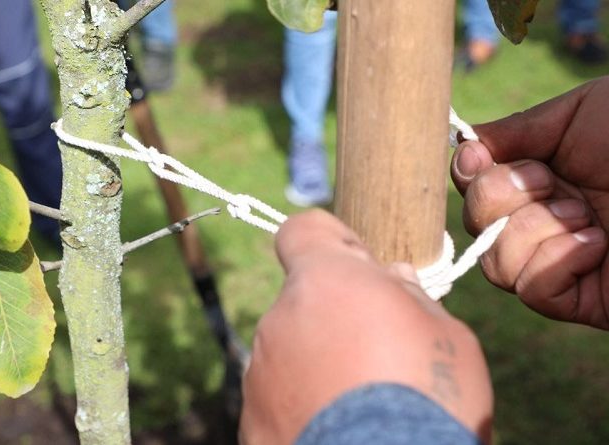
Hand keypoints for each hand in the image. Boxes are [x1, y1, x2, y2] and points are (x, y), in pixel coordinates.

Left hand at [240, 210, 491, 444]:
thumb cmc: (430, 399)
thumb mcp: (446, 336)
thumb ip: (410, 297)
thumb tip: (392, 277)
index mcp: (325, 282)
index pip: (301, 231)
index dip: (329, 240)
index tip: (357, 263)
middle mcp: (280, 318)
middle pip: (304, 300)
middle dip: (335, 315)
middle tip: (378, 352)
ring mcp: (259, 371)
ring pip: (290, 350)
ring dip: (318, 363)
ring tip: (362, 403)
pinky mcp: (251, 420)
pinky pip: (278, 398)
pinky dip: (303, 406)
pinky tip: (338, 430)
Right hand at [451, 78, 608, 328]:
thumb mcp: (580, 113)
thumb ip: (516, 130)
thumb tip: (461, 146)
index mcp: (542, 175)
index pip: (474, 185)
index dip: (468, 174)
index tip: (479, 156)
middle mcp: (544, 219)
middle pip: (474, 224)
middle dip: (503, 197)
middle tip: (556, 182)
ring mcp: (561, 261)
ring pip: (495, 262)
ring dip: (536, 230)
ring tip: (589, 216)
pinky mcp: (582, 298)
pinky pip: (532, 289)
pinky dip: (558, 262)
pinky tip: (598, 244)